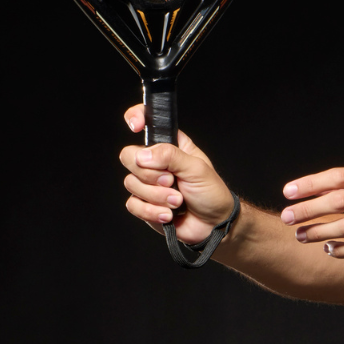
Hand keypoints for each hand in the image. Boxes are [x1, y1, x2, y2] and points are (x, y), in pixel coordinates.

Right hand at [119, 105, 234, 244]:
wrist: (214, 224)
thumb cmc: (211, 193)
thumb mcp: (197, 169)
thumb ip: (170, 156)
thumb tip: (143, 155)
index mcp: (171, 146)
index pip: (147, 123)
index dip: (136, 118)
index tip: (135, 127)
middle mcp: (156, 162)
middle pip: (129, 156)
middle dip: (151, 174)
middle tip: (172, 181)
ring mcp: (148, 183)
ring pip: (131, 183)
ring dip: (157, 196)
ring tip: (178, 201)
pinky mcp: (145, 204)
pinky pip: (133, 204)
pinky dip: (152, 211)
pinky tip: (169, 215)